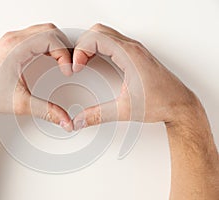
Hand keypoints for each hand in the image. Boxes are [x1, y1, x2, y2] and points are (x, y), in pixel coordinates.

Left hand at [0, 23, 73, 130]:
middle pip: (49, 31)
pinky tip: (50, 57)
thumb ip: (47, 111)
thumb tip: (64, 119)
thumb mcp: (22, 104)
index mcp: (15, 48)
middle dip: (64, 46)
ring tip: (62, 61)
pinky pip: (35, 36)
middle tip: (68, 64)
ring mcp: (11, 41)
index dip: (65, 54)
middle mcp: (13, 40)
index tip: (67, 69)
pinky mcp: (10, 45)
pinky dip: (47, 44)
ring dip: (56, 44)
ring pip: (43, 30)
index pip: (51, 39)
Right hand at [72, 23, 198, 129]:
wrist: (179, 104)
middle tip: (77, 62)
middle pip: (98, 31)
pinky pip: (111, 41)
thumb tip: (80, 119)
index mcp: (130, 55)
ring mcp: (134, 50)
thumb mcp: (125, 110)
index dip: (80, 50)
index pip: (97, 38)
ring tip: (83, 61)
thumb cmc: (161, 102)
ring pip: (104, 33)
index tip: (76, 66)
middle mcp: (132, 48)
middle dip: (82, 44)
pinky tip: (94, 60)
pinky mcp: (135, 54)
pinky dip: (98, 47)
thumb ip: (98, 115)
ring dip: (89, 44)